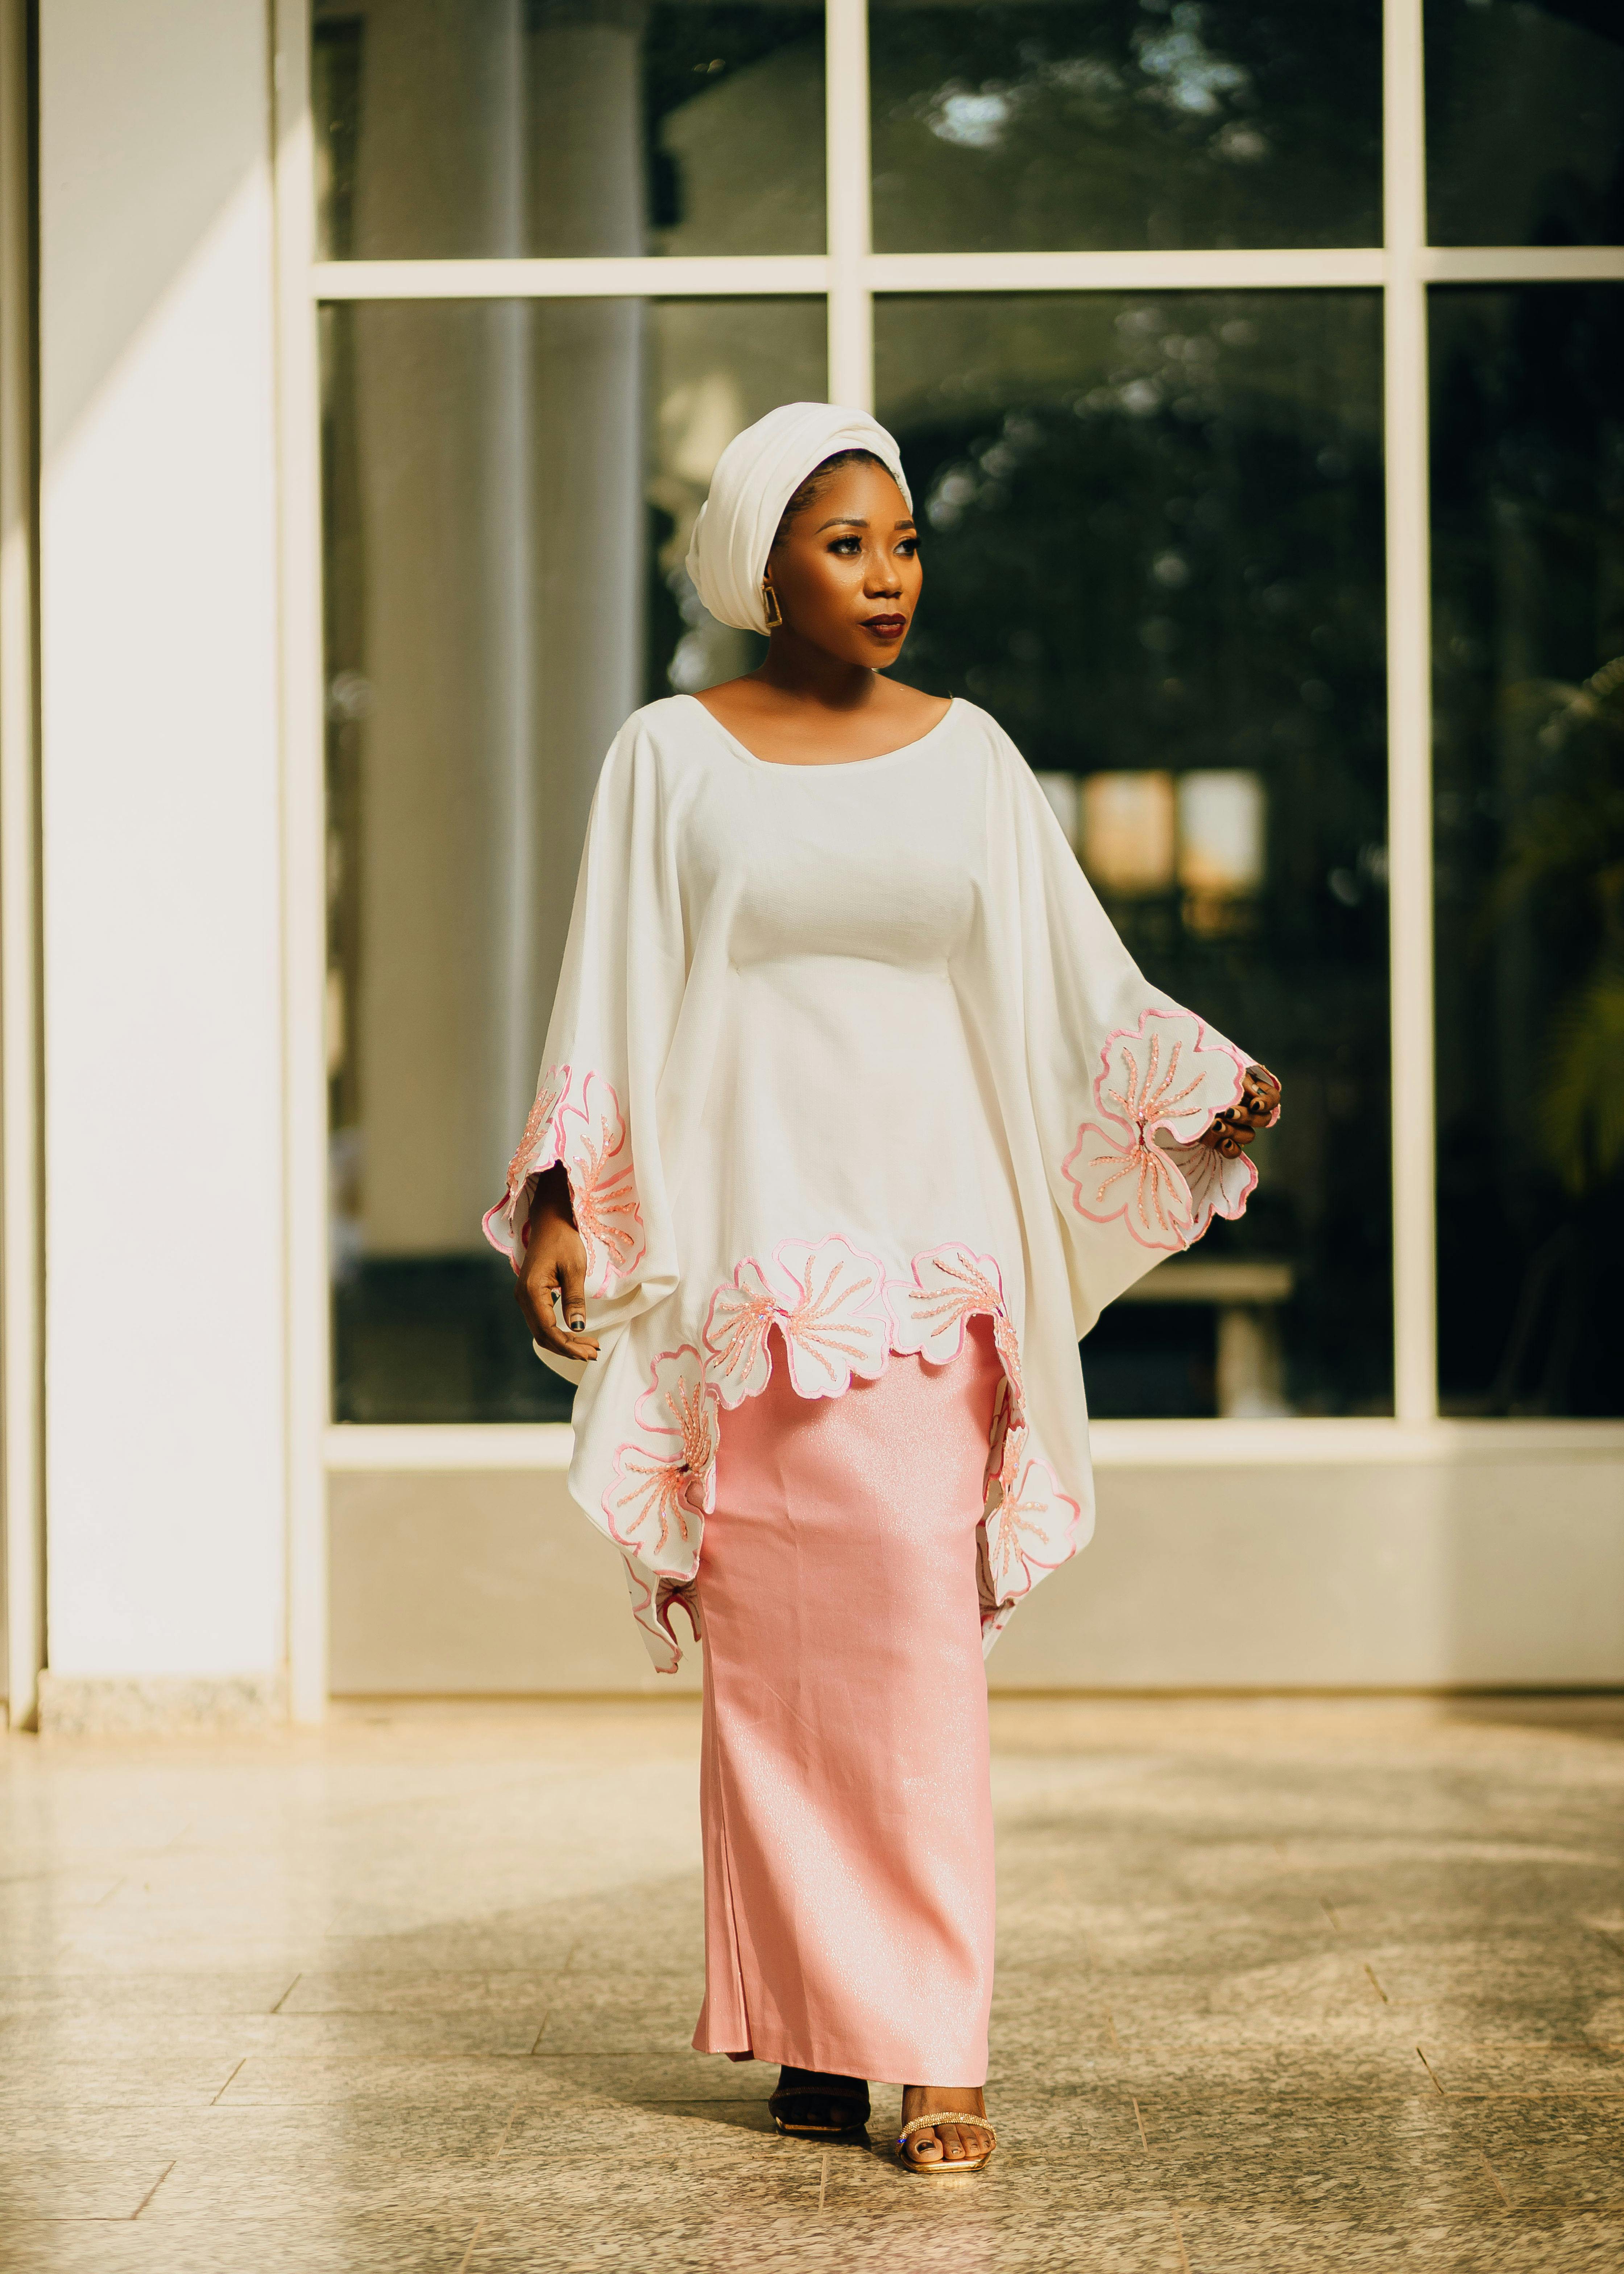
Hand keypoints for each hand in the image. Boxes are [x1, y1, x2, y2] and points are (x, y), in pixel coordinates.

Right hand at [516, 1166, 599, 1362]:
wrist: (550, 1220)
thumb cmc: (563, 1239)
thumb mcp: (575, 1268)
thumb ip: (575, 1299)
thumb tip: (579, 1328)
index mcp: (531, 1291)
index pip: (548, 1329)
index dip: (568, 1345)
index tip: (589, 1351)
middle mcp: (522, 1297)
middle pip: (542, 1334)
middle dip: (568, 1348)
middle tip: (593, 1353)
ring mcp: (525, 1297)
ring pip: (542, 1330)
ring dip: (564, 1341)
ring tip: (589, 1347)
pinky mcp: (531, 1295)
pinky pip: (542, 1320)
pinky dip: (559, 1331)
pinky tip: (576, 1334)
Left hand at [1200, 1063, 1281, 1157]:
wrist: (1176, 1090)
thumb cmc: (1203, 1078)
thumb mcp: (1222, 1073)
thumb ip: (1241, 1081)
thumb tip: (1256, 1093)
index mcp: (1251, 1092)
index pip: (1272, 1099)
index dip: (1268, 1103)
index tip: (1255, 1103)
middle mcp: (1247, 1111)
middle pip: (1263, 1120)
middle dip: (1247, 1117)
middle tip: (1229, 1112)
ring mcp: (1235, 1127)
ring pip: (1248, 1136)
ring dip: (1234, 1131)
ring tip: (1215, 1124)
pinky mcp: (1220, 1141)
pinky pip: (1234, 1152)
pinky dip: (1231, 1149)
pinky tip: (1224, 1142)